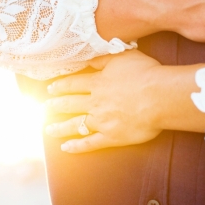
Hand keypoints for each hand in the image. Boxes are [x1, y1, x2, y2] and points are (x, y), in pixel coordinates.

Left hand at [44, 50, 204, 152]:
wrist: (160, 96)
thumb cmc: (146, 74)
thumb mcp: (123, 57)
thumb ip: (104, 59)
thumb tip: (89, 60)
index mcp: (97, 83)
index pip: (73, 85)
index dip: (60, 86)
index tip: (50, 89)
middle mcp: (95, 102)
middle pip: (69, 104)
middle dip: (54, 106)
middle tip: (44, 108)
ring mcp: (102, 121)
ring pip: (74, 125)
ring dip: (59, 127)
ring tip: (48, 130)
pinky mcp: (112, 137)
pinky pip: (89, 143)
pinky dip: (76, 146)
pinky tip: (66, 148)